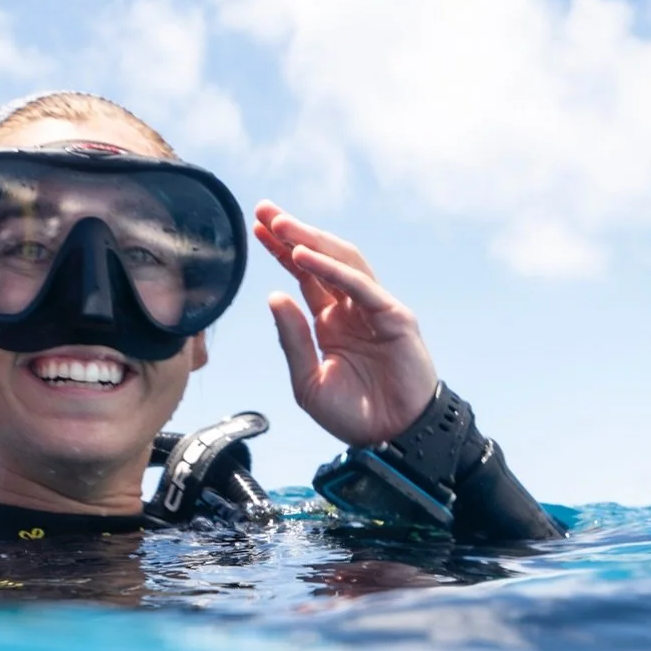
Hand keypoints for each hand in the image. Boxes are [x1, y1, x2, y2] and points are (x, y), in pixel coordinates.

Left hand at [255, 204, 437, 448]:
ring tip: (279, 225)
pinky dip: (332, 270)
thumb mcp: (308, 382)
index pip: (303, 276)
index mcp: (330, 322)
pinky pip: (360, 286)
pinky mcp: (394, 317)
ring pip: (342, 261)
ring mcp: (374, 309)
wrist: (391, 440)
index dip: (281, 250)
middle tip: (264, 209)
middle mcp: (351, 309)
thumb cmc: (354, 415)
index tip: (256, 228)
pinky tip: (304, 257)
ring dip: (310, 240)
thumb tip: (274, 295)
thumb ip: (292, 339)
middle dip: (292, 232)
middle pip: (320, 258)